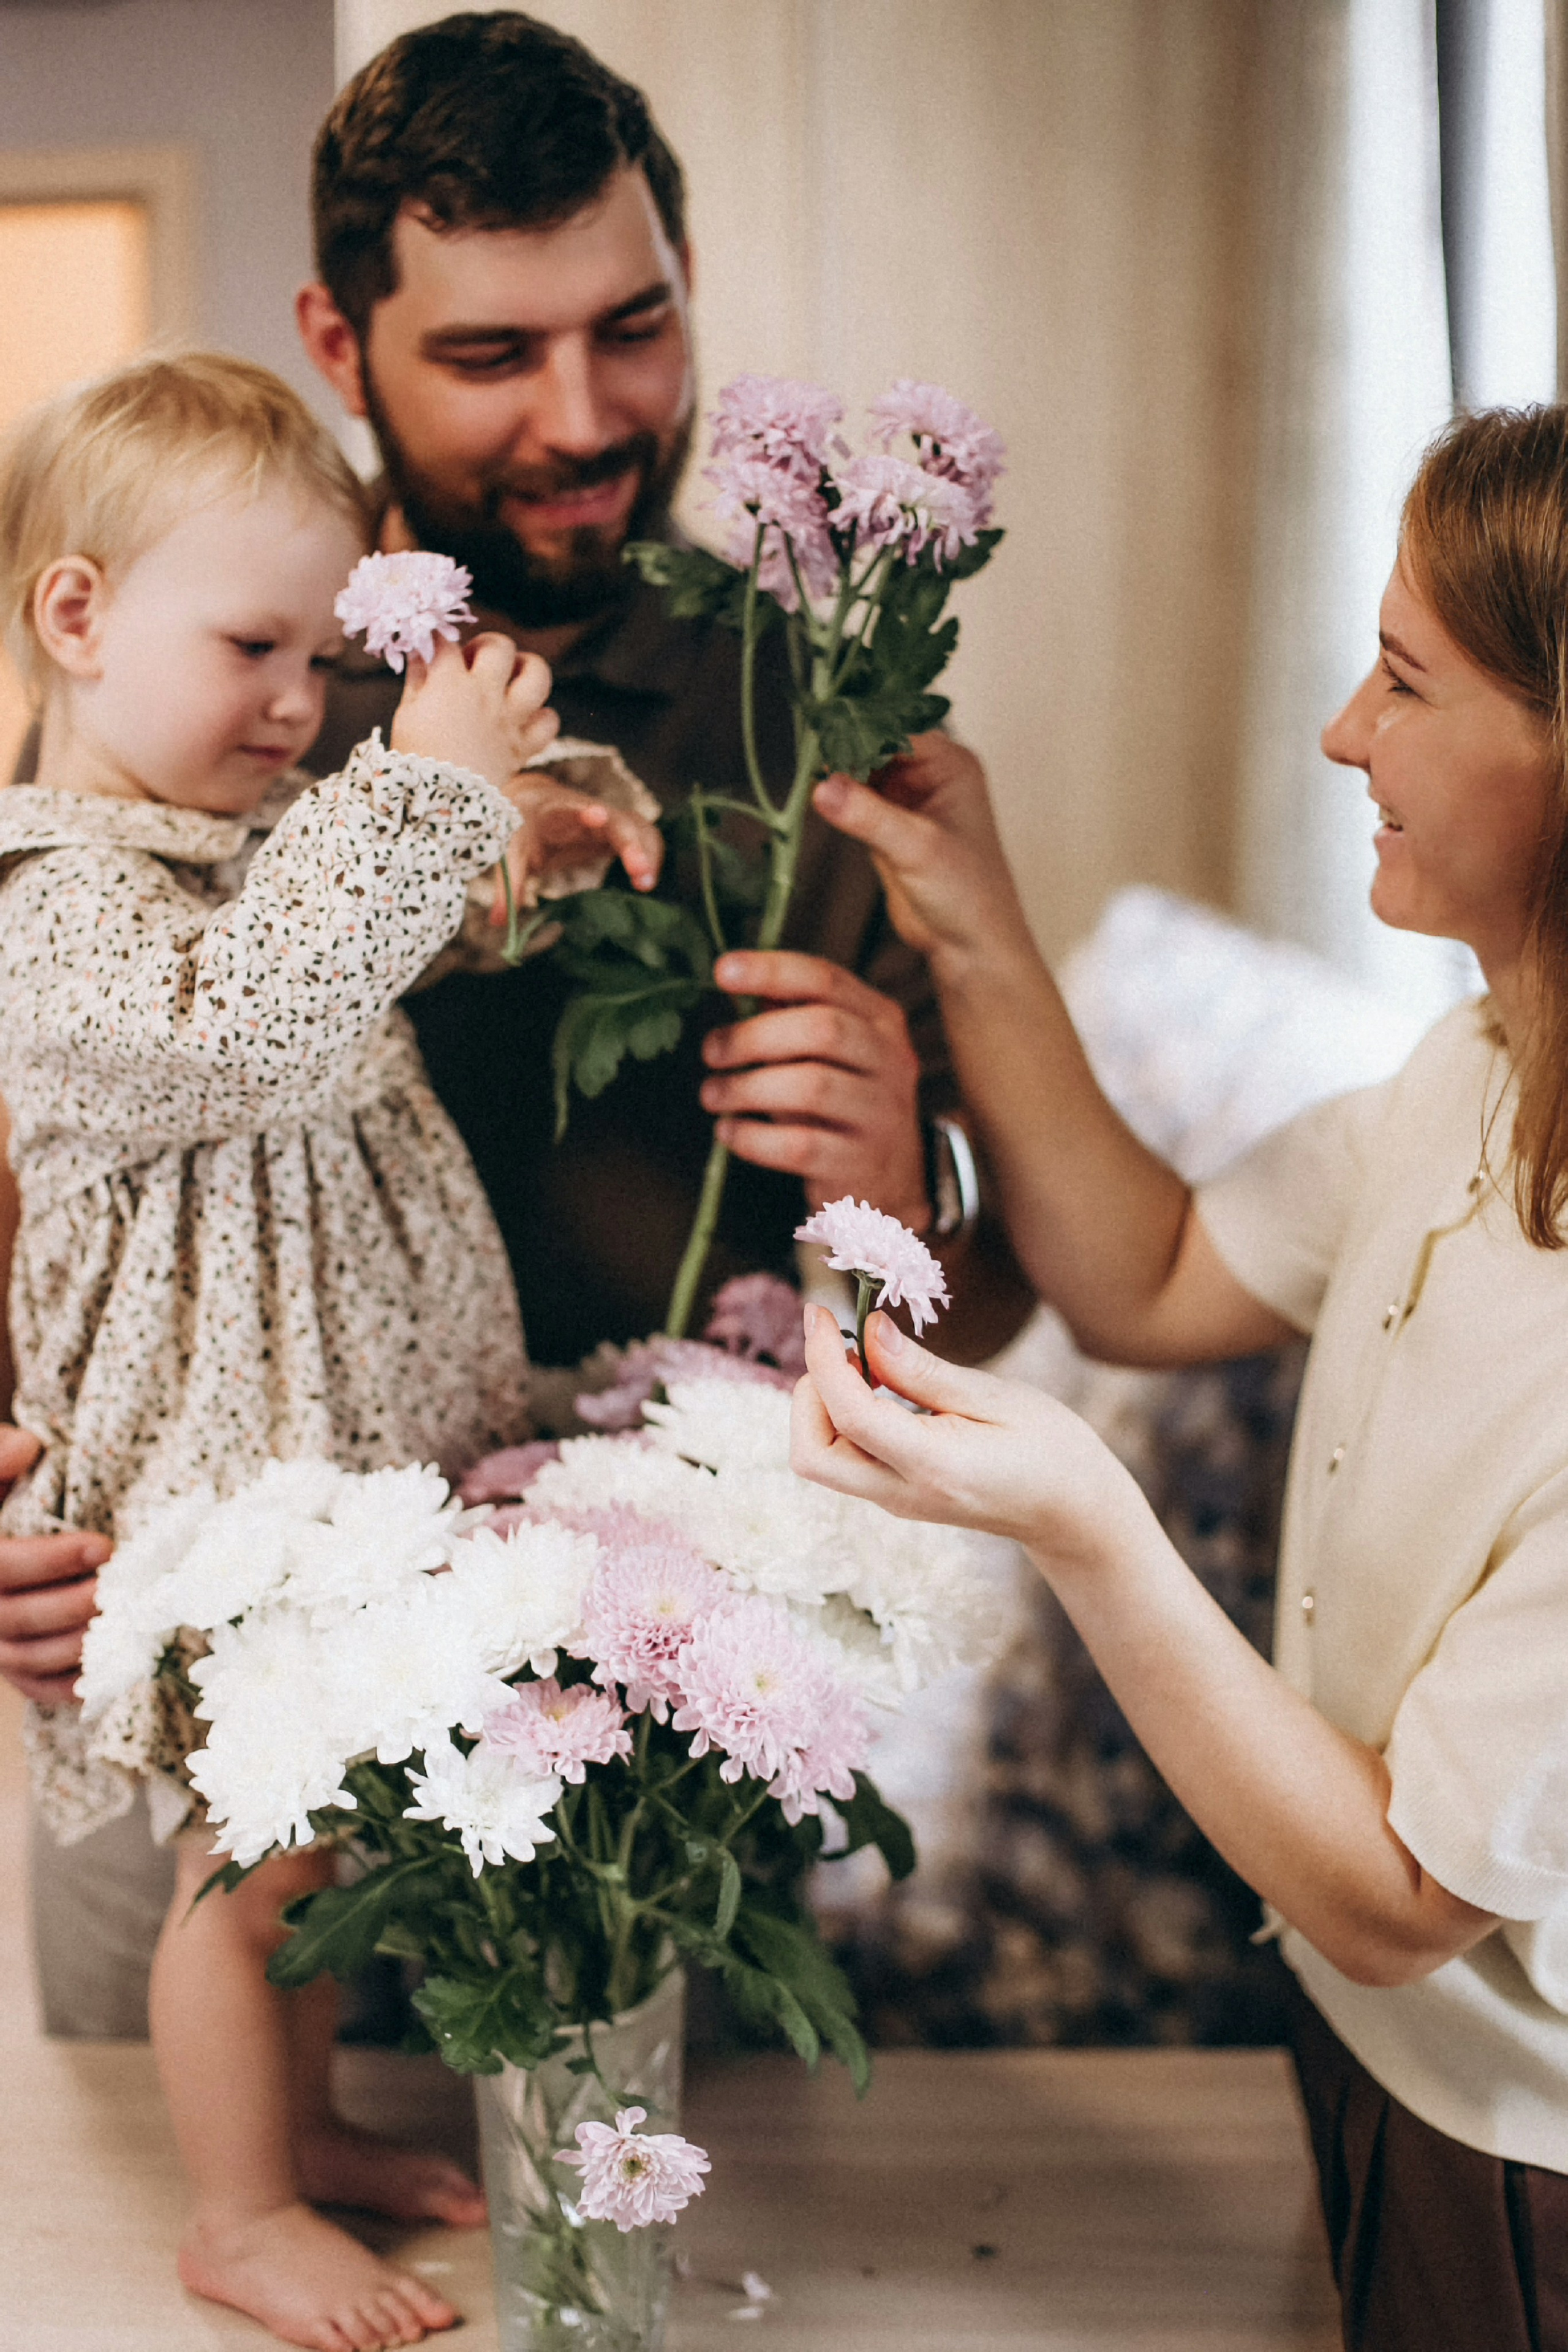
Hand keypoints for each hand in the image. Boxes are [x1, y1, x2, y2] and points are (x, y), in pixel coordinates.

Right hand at [0, 1427, 107, 1704]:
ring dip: (82, 1644)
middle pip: (19, 1619)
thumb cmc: (2, 1497)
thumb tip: (28, 1447)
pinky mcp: (12, 1666)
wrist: (4, 1532)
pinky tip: (113, 1666)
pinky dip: (73, 1684)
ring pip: (30, 1658)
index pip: (3, 1567)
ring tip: (127, 1621)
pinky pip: (38, 1686)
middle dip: (75, 1605)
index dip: (51, 1561)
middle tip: (122, 1587)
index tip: (103, 1545)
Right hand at [390, 634, 558, 792]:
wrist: (437, 804)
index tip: (433, 647)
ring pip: (537, 674)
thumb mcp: (407, 714)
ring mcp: (509, 719)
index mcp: (450, 684)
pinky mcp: (523, 745)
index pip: (445, 643)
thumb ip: (418, 678)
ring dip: (527, 668)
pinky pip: (549, 722)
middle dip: (486, 645)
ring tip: (512, 676)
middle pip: (499, 646)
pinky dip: (542, 717)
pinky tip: (524, 718)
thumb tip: (421, 652)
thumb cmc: (415, 758)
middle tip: (474, 662)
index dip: (437, 640)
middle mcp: (485, 695)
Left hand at [490, 774, 662, 920]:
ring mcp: (609, 819)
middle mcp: (591, 810)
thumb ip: (509, 885)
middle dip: (633, 846)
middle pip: (620, 820)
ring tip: (646, 885)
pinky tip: (647, 882)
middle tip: (641, 876)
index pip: (579, 807)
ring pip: (640, 827)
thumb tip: (497, 922)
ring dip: (649, 853)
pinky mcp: (619, 831)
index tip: (596, 818)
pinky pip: (644, 838)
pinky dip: (652, 856)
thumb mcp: (512, 852)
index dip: (590, 813)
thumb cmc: (522, 826)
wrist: (533, 804)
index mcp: (560, 810)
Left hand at [702, 951, 928, 1225]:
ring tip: (711, 1095)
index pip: (826, 980)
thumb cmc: (839, 1100)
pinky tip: (728, 1132)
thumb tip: (735, 977)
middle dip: (754, 1036)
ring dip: (747, 1088)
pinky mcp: (861, 1162)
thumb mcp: (825, 1052)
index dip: (771, 971)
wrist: (886, 1177)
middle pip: (822, 1029)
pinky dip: (753, 1137)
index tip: (722, 971)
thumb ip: (789, 1015)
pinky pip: (801, 1146)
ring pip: (812, 1087)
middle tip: (711, 1051)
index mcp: (880, 1019)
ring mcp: (882, 1113)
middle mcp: (891, 1060)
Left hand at [791, 1304, 1144, 1563]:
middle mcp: (903, 1493)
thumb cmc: (1050, 1450)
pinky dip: (842, 1416)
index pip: (849, 1416)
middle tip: (843, 1345)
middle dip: (809, 1392)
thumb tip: (869, 1331)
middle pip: (811, 1456)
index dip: (822, 1359)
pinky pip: (846, 1457)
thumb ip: (924, 1371)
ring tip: (866, 1360)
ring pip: (821, 1459)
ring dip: (824, 1404)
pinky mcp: (897, 1494)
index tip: (821, 1312)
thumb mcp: (997, 1397)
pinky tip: (877, 1384)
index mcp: (933, 1467)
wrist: (1072, 1512)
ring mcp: (896, 1501)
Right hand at [812, 733, 1031, 967]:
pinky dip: (836, 797)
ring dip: (836, 772)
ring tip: (808, 773)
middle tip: (809, 756)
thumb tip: (824, 787)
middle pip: (875, 745)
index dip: (859, 732)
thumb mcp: (918, 848)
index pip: (896, 730)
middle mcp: (930, 775)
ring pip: (861, 770)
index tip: (823, 739)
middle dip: (844, 749)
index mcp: (951, 765)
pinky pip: (854, 799)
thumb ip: (870, 816)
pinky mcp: (888, 825)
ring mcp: (907, 799)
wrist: (970, 945)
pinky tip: (816, 796)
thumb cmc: (968, 894)